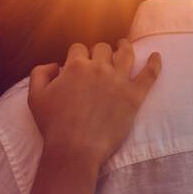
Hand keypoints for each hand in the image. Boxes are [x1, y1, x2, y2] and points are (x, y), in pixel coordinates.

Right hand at [27, 40, 161, 169]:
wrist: (75, 148)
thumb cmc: (54, 125)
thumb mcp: (35, 97)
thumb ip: (40, 73)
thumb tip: (54, 65)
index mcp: (75, 66)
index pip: (78, 48)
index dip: (78, 54)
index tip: (78, 62)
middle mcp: (98, 68)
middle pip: (102, 48)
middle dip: (99, 51)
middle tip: (100, 58)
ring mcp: (118, 81)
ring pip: (125, 54)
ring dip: (124, 47)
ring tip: (124, 45)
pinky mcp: (134, 96)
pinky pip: (149, 74)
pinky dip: (154, 63)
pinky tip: (157, 56)